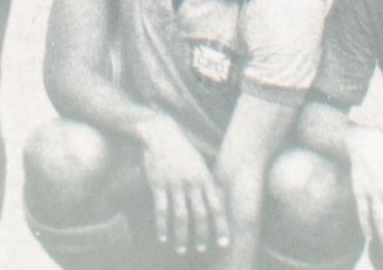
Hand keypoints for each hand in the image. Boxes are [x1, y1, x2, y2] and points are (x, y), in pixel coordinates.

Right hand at [135, 115, 229, 254]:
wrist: (161, 133)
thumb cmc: (183, 150)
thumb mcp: (200, 163)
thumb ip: (207, 183)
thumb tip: (216, 205)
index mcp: (204, 177)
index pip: (216, 206)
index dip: (221, 227)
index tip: (223, 244)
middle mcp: (191, 182)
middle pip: (199, 214)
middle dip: (202, 235)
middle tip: (202, 249)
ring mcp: (174, 183)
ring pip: (180, 216)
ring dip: (182, 236)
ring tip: (182, 249)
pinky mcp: (158, 184)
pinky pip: (161, 210)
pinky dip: (162, 226)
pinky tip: (163, 237)